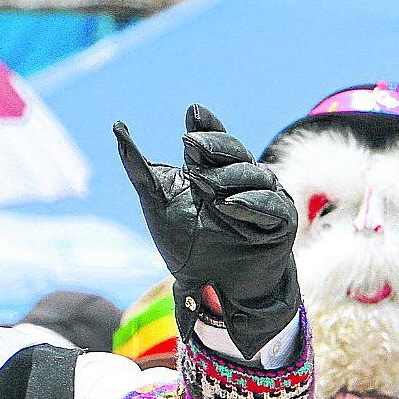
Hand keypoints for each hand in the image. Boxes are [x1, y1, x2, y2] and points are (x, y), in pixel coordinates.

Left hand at [114, 105, 299, 358]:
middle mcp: (243, 178)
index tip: (192, 112)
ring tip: (203, 182)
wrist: (211, 286)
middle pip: (234, 151)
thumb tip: (118, 128)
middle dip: (213, 145)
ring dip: (227, 176)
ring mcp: (265, 197)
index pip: (213, 140)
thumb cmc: (187, 244)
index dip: (206, 126)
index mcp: (214, 169)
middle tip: (188, 144)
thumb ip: (139, 168)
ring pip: (254, 175)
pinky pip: (269, 207)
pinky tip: (227, 204)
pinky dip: (249, 204)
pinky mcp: (280, 222)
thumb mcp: (157, 201)